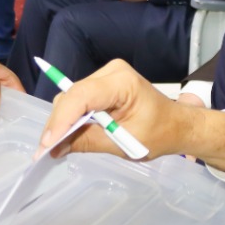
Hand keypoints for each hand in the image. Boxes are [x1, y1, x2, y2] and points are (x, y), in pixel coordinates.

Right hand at [38, 59, 224, 169]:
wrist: (177, 125)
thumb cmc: (159, 133)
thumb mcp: (124, 143)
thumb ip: (87, 142)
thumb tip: (54, 148)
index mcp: (122, 82)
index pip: (82, 96)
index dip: (62, 119)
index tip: (47, 144)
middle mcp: (111, 71)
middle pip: (72, 97)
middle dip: (59, 124)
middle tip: (47, 152)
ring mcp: (105, 75)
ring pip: (71, 98)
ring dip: (63, 123)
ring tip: (56, 147)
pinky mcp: (101, 84)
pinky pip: (78, 100)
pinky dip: (72, 118)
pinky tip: (67, 135)